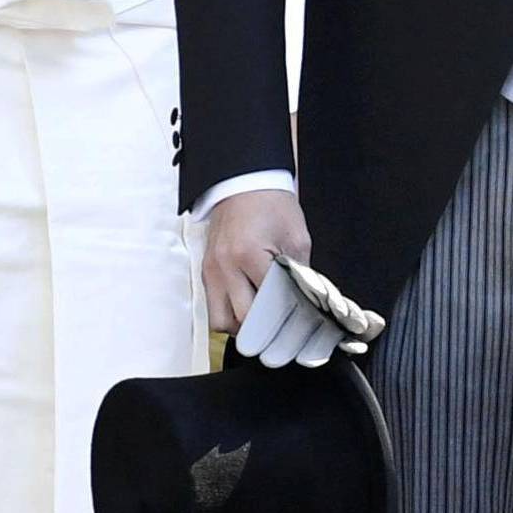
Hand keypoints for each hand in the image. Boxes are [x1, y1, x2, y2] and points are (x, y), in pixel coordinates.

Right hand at [203, 187, 310, 336]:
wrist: (243, 184)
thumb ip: (300, 273)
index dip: (285, 318)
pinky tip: (247, 304)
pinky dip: (229, 312)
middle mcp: (225, 267)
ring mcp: (211, 271)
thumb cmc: (271, 205)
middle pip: (241, 320)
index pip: (267, 304)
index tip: (298, 326)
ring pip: (220, 321)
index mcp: (249, 255)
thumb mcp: (296, 238)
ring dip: (241, 325)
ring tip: (261, 318)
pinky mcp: (206, 272)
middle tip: (281, 328)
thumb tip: (306, 302)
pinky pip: (213, 306)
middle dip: (263, 329)